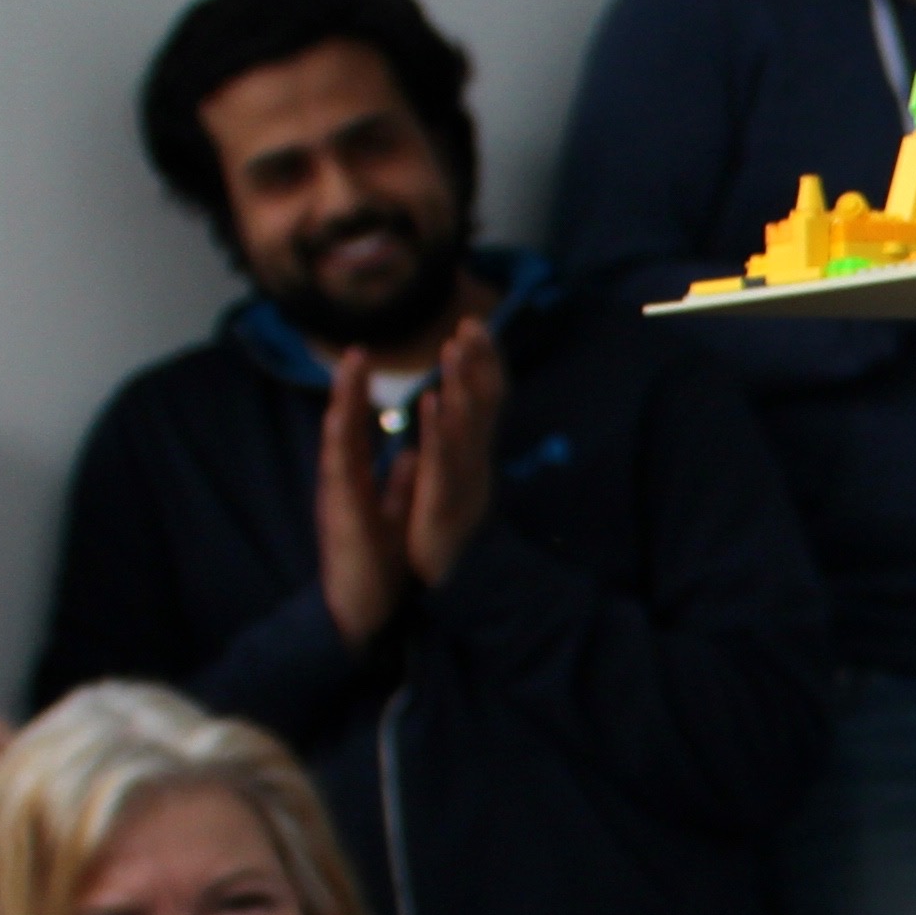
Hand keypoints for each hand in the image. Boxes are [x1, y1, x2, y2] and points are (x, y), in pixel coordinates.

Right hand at [316, 360, 410, 645]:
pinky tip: (341, 418)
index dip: (359, 397)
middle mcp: (341, 486)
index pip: (357, 431)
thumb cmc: (373, 567)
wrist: (359, 613)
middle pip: (342, 428)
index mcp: (354, 484)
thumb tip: (411, 456)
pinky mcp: (342, 517)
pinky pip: (341, 476)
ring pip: (337, 443)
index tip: (363, 361)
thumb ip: (398, 485)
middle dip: (347, 389)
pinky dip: (342, 444)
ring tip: (347, 371)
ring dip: (342, 405)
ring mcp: (337, 499)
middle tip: (353, 349)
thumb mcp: (390, 516)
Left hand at [399, 318, 508, 589]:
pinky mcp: (442, 507)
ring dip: (464, 383)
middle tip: (473, 319)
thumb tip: (436, 428)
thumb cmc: (432, 546)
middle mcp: (473, 469)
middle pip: (483, 406)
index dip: (481, 365)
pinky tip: (435, 399)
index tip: (476, 326)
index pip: (481, 405)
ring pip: (467, 426)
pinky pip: (441, 461)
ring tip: (459, 345)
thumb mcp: (437, 492)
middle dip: (479, 362)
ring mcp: (461, 487)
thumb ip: (438, 458)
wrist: (433, 595)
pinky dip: (439, 428)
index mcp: (468, 462)